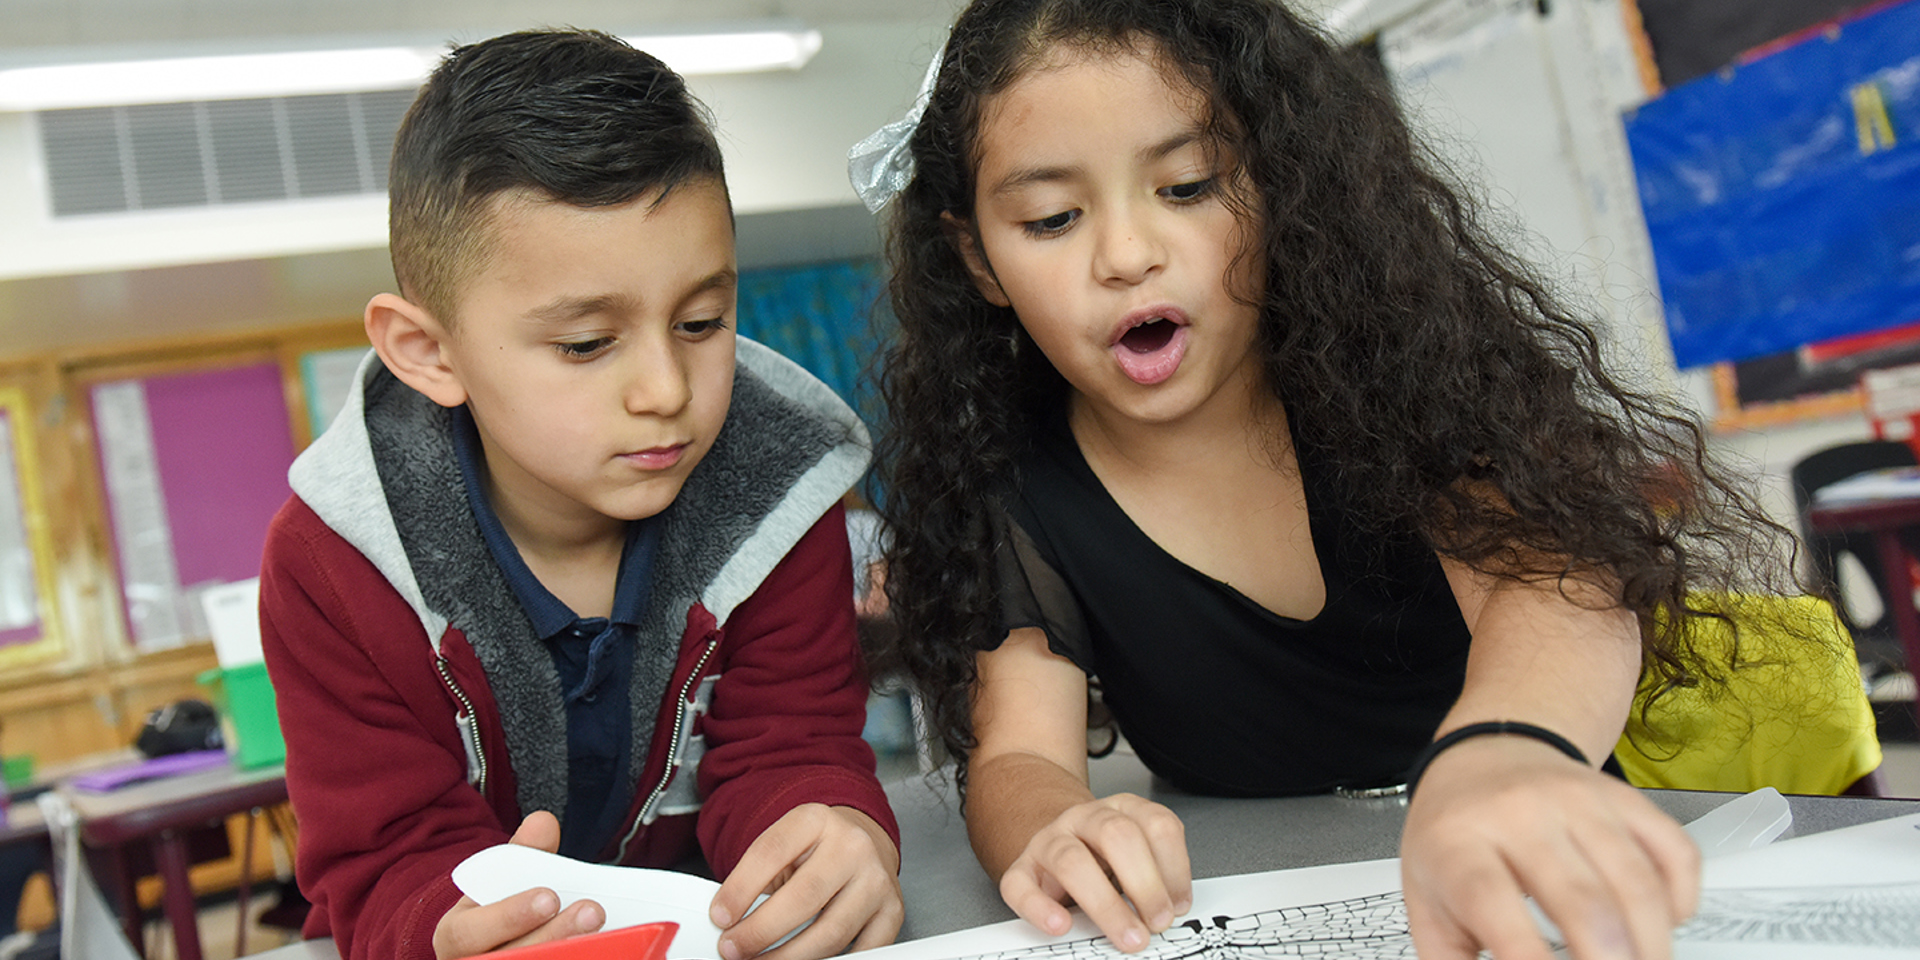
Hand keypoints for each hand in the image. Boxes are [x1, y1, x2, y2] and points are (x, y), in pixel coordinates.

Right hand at [432, 811, 606, 958]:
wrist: (489, 946)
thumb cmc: (494, 913)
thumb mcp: (500, 884)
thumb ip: (522, 854)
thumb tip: (543, 822)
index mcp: (456, 936)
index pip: (469, 932)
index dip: (509, 916)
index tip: (549, 897)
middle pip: (507, 959)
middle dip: (553, 934)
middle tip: (591, 911)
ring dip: (568, 948)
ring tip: (600, 926)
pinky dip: (578, 956)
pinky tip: (601, 947)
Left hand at [709, 803, 901, 959]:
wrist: (862, 841)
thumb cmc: (814, 849)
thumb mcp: (783, 846)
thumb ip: (756, 877)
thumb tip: (726, 921)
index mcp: (815, 820)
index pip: (771, 853)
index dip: (740, 890)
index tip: (719, 918)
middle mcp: (852, 846)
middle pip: (803, 898)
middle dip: (760, 932)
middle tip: (733, 949)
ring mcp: (876, 879)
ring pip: (831, 933)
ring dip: (789, 957)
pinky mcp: (892, 911)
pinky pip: (862, 951)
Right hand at [997, 793, 1190, 952]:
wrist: (1054, 845)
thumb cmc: (1100, 857)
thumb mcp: (1134, 856)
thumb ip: (1155, 876)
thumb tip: (1174, 912)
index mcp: (1121, 810)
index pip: (1156, 824)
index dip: (1174, 866)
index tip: (1180, 905)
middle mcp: (1085, 818)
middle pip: (1116, 836)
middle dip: (1144, 884)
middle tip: (1158, 922)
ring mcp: (1049, 840)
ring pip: (1071, 860)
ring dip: (1106, 904)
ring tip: (1127, 935)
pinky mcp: (1021, 868)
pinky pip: (1021, 885)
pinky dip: (1040, 908)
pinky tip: (1060, 925)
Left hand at [1399, 736, 1699, 959]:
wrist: (1484, 756)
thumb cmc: (1456, 838)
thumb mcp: (1426, 899)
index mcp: (1459, 842)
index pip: (1491, 900)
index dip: (1525, 957)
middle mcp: (1520, 812)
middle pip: (1580, 899)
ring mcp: (1577, 799)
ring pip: (1635, 881)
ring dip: (1651, 944)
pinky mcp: (1624, 796)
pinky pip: (1674, 850)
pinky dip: (1681, 899)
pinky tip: (1662, 926)